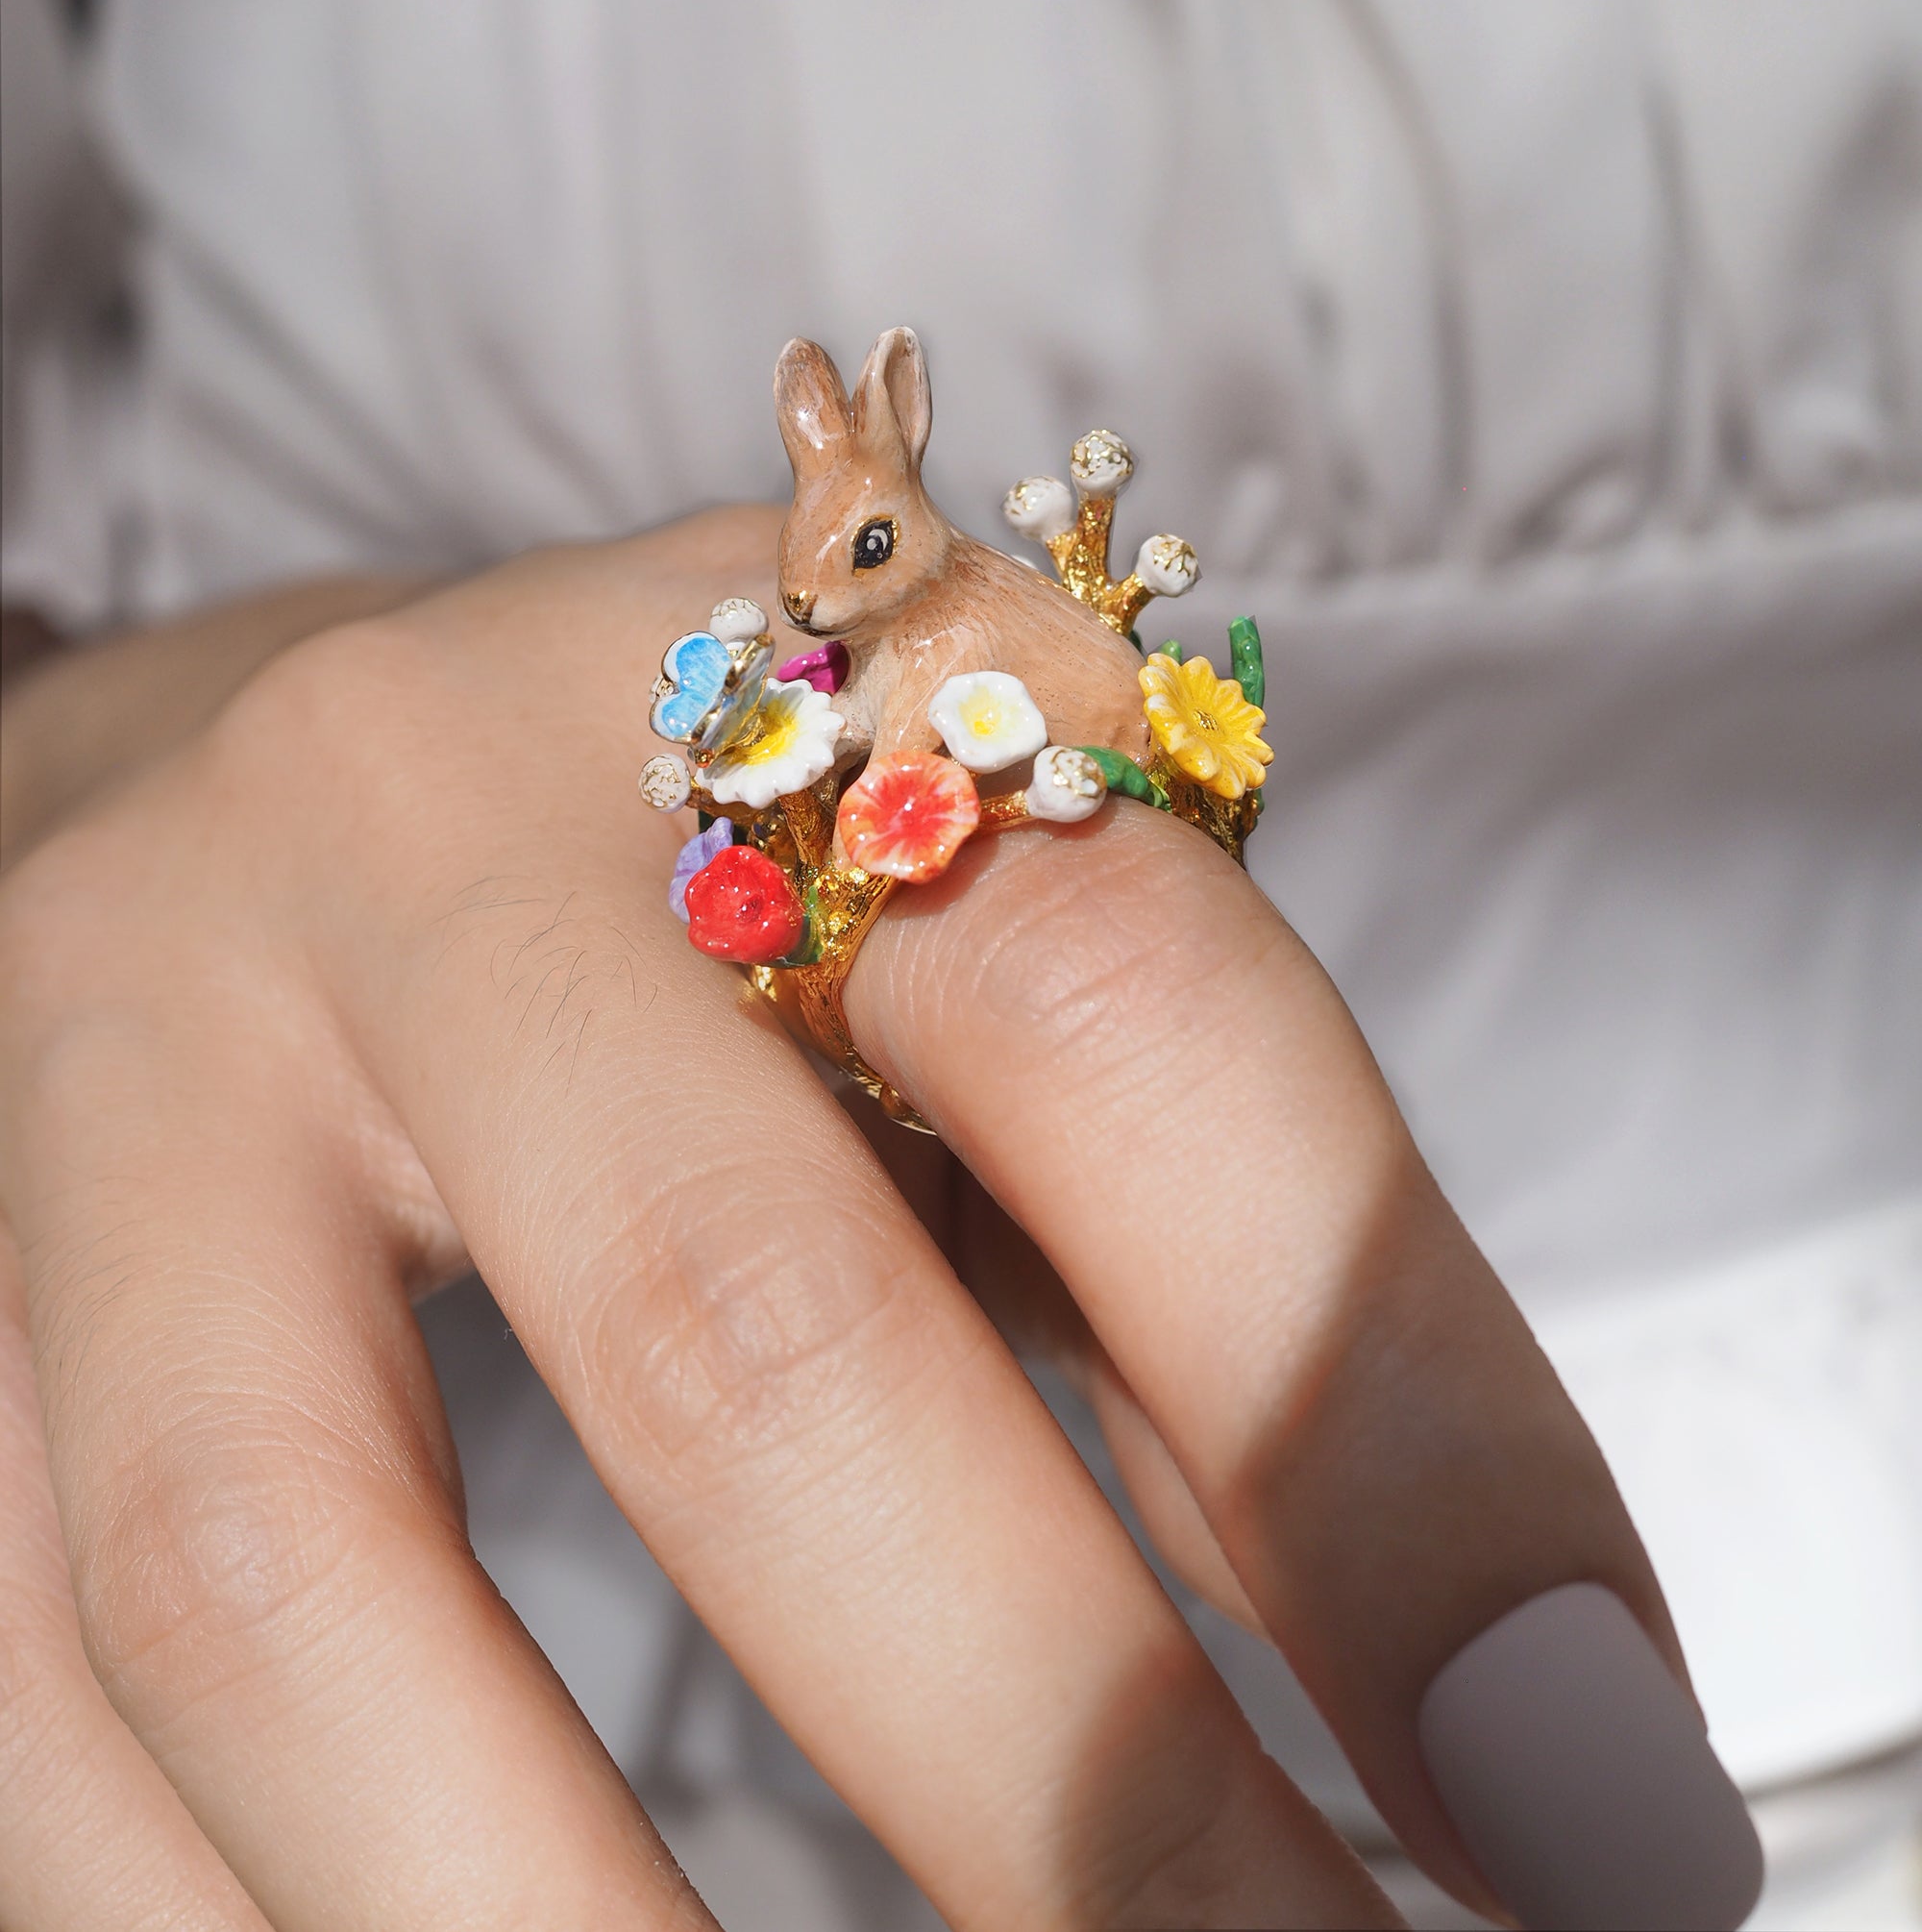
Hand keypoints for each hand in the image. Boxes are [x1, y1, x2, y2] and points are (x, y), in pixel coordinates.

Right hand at [0, 515, 1756, 1928]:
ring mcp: (116, 1079)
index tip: (1590, 1810)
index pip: (1119, 1019)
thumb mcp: (973, 966)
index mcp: (765, 697)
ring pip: (285, 1579)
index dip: (1386, 1436)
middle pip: (731, 1324)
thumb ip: (1192, 1289)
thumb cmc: (695, 886)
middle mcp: (407, 844)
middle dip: (1064, 1770)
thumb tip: (1493, 1746)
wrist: (248, 783)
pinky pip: (49, 1738)